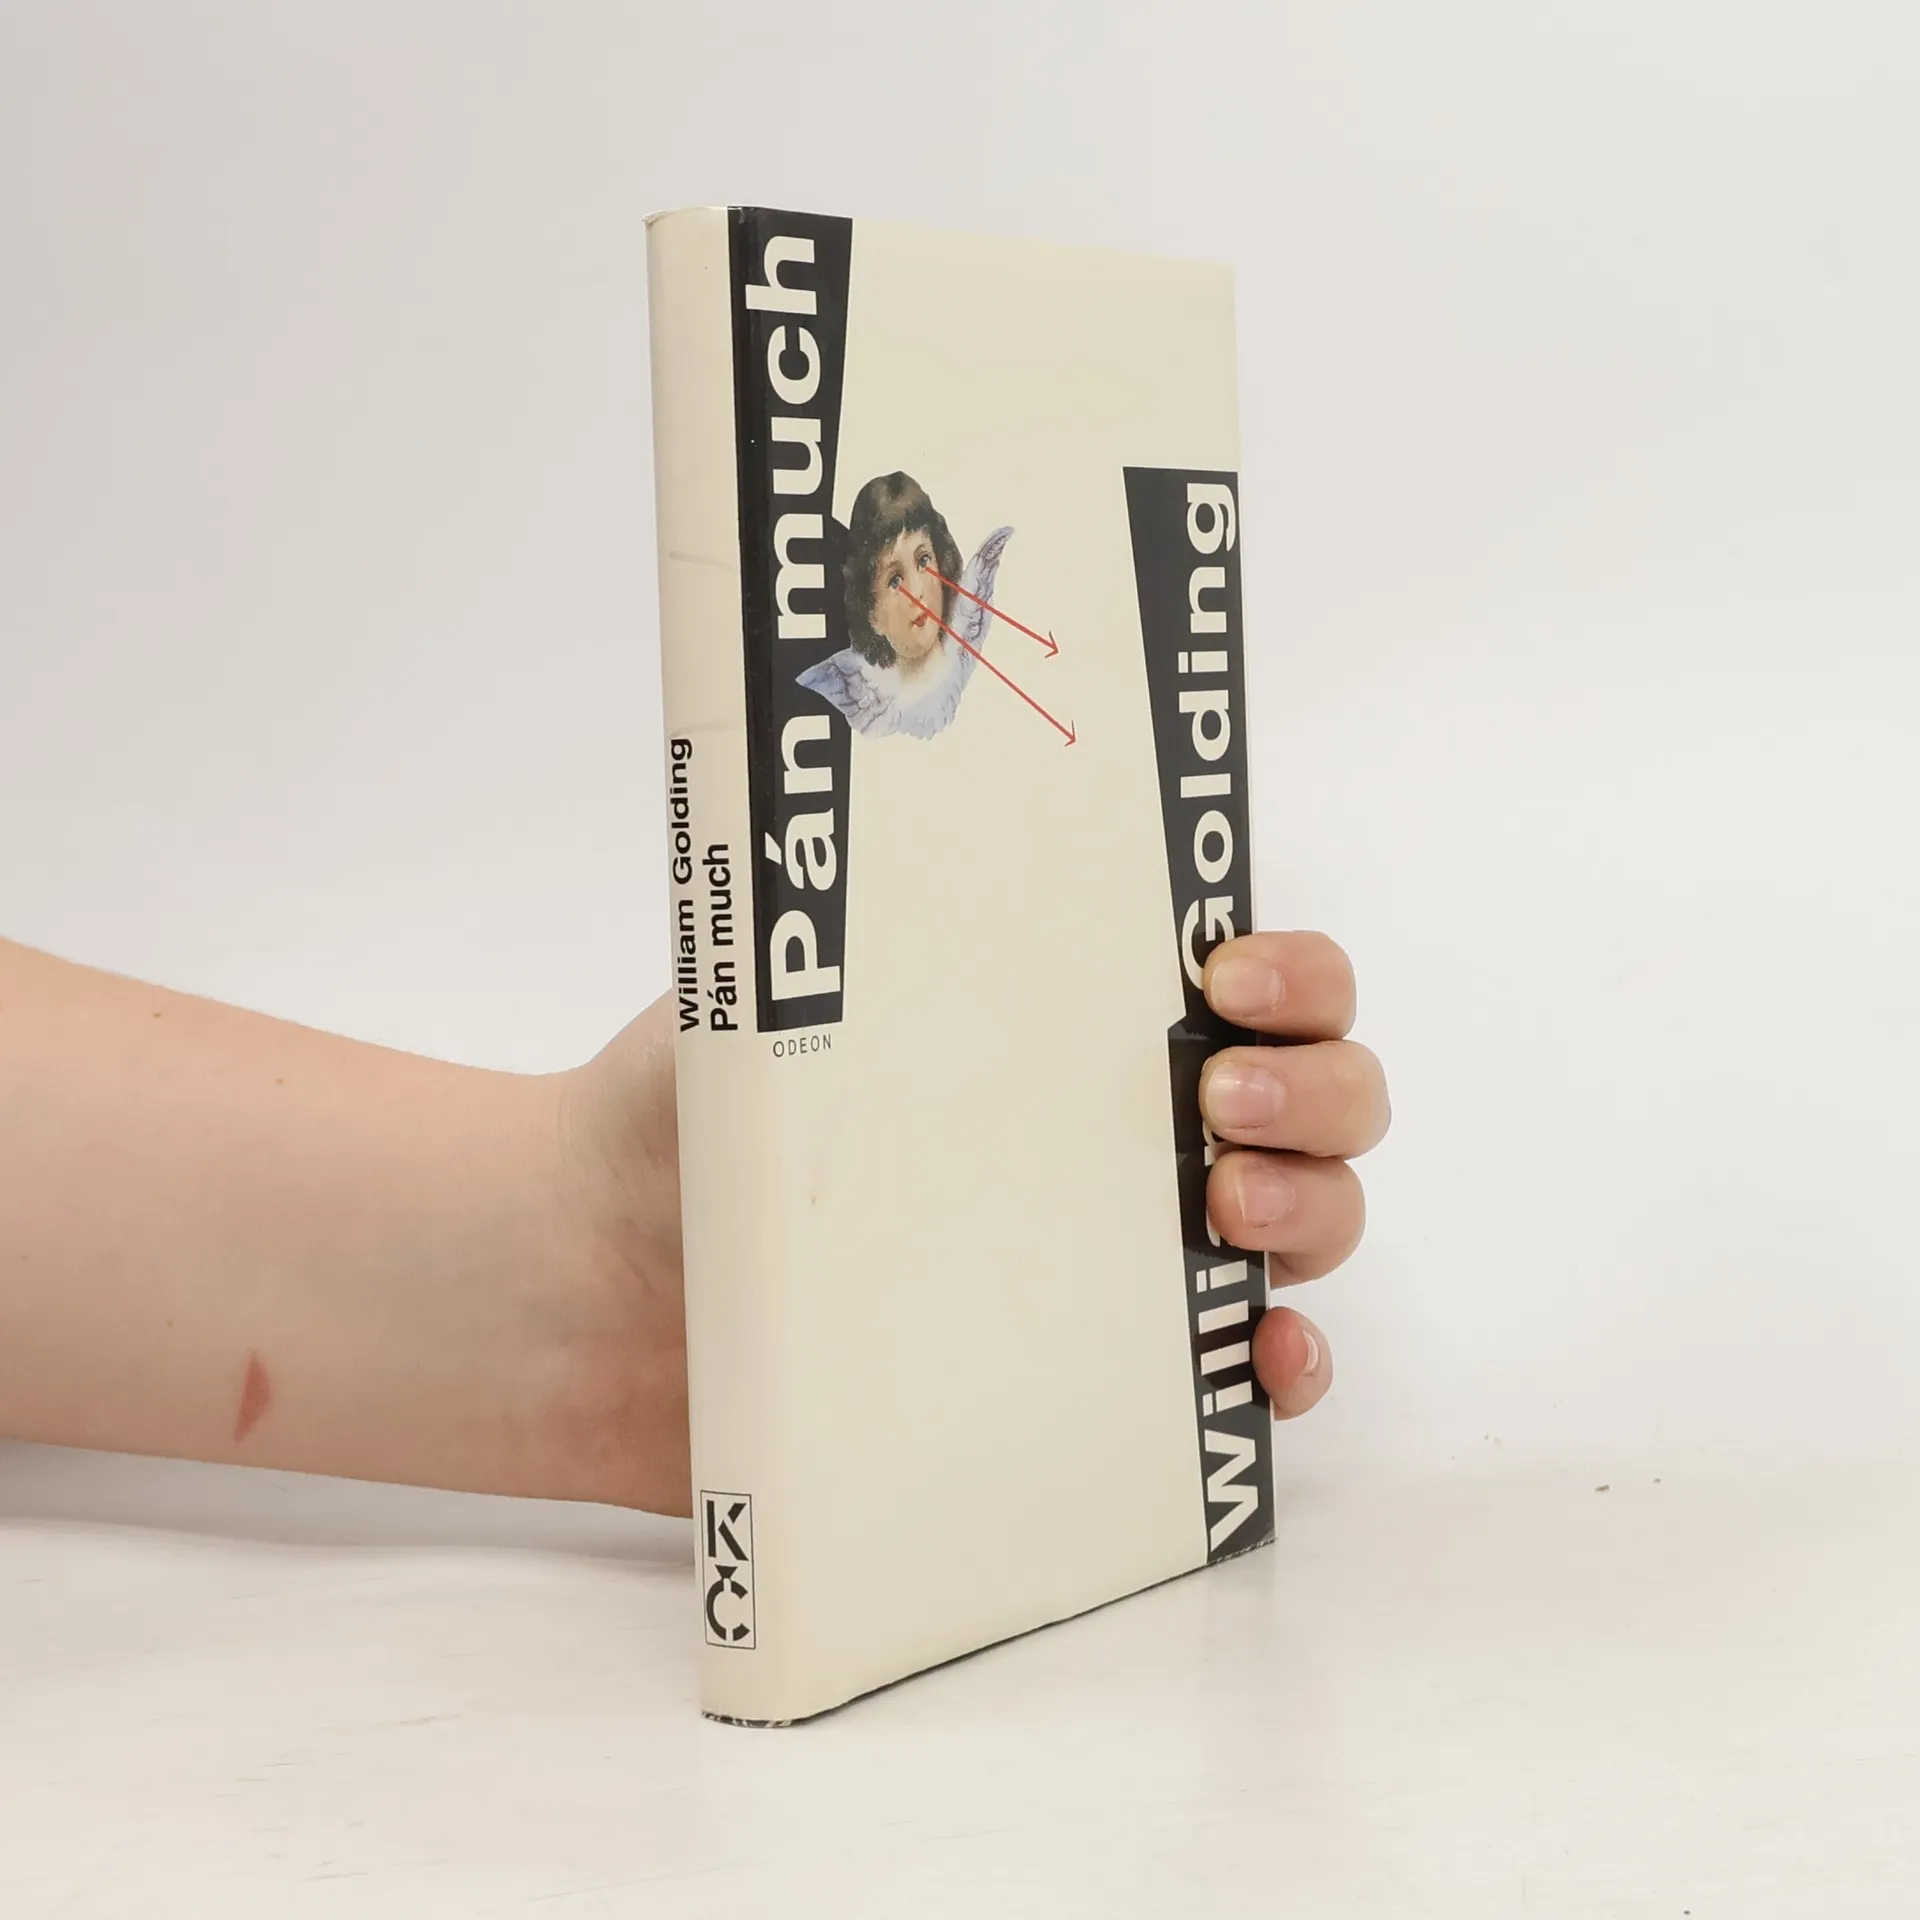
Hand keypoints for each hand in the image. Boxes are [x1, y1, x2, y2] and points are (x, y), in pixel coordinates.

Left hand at [557, 929, 1387, 1512]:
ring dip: (1314, 1208)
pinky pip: (1237, 1383)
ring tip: (1224, 1213)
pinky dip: (1284, 1371)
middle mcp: (1118, 1132)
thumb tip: (971, 821)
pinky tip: (1262, 1360)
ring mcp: (1116, 1260)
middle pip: (1315, 1098)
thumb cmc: (690, 1112)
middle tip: (1219, 1101)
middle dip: (1318, 1089)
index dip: (1291, 971)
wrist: (593, 1280)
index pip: (1252, 976)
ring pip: (1303, 1226)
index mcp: (1072, 1022)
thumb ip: (894, 924)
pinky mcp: (1091, 1382)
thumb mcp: (793, 981)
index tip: (1225, 974)